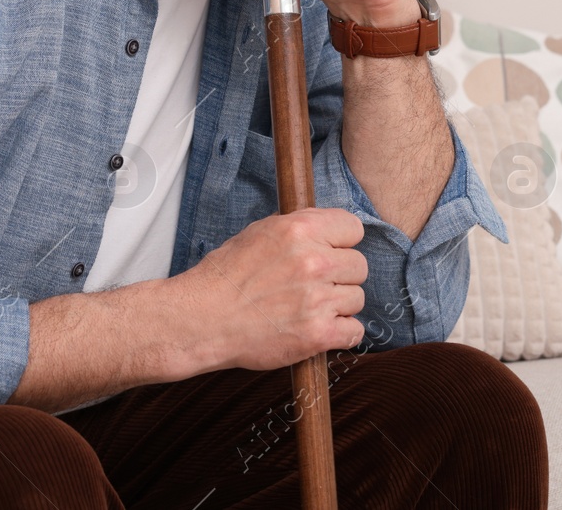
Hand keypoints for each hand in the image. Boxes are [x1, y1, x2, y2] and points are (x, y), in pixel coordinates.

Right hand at [182, 207, 368, 370]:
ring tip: (309, 308)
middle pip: (359, 265)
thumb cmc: (226, 277)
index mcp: (300, 229)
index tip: (330, 252)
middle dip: (340, 275)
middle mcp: (313, 261)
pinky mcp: (318, 334)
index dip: (342, 242)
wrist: (202, 319)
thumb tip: (327, 229)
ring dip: (338, 305)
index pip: (353, 228)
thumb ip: (298, 228)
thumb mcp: (260, 233)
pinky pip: (354, 331)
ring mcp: (317, 299)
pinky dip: (341, 333)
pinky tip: (319, 329)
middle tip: (315, 285)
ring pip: (357, 298)